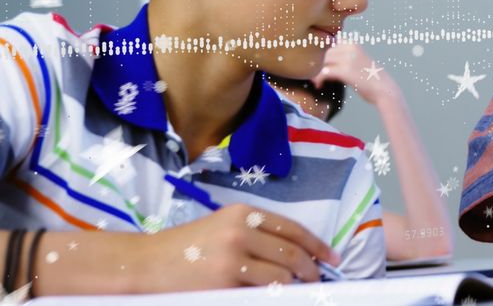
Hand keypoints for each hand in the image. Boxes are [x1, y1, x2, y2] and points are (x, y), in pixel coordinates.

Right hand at [133, 204, 340, 291]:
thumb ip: (255, 234)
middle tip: (318, 280)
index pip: (292, 228)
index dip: (317, 245)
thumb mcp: (221, 228)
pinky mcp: (224, 284)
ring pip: (281, 274)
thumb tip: (296, 254)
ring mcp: (232, 259)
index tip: (331, 258)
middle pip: (291, 252)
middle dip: (311, 268)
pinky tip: (280, 297)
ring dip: (295, 285)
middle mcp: (239, 231)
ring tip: (300, 290)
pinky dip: (275, 295)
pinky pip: (261, 293)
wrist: (143, 264)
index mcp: (242, 214)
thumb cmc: (184, 248)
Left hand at [312, 43, 399, 104]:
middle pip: (322, 52)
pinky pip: (324, 72)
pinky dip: (318, 79)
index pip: (327, 44)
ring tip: (313, 81)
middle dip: (314, 64)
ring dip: (314, 72)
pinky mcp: (346, 71)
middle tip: (309, 75)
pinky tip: (319, 86)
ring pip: (321, 62)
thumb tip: (323, 59)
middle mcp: (350, 47)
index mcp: (352, 43)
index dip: (317, 54)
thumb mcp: (358, 60)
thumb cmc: (370, 78)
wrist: (384, 90)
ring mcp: (348, 58)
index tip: (311, 65)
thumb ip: (343, 56)